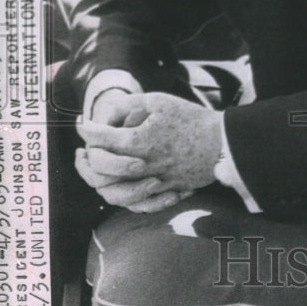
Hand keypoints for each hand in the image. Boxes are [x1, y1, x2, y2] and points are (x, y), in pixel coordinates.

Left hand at [76, 92, 222, 212]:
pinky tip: (120, 184)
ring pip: (115, 192)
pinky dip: (123, 196)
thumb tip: (106, 114)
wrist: (223, 144)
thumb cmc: (192, 119)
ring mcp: (154, 182)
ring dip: (101, 180)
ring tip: (97, 168)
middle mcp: (143, 166)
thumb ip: (129, 104)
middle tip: (84, 148)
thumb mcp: (160, 102)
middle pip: (101, 171)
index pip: (101, 139)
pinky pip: (137, 203)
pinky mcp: (165, 191)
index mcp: (140, 141)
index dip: (88, 131)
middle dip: (88, 158)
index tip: (82, 125)